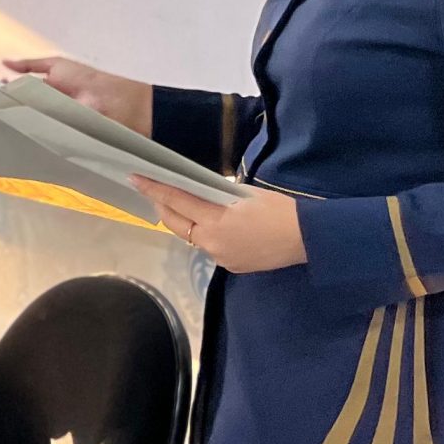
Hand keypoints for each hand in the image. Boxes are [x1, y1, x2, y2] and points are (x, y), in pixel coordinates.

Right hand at [4, 55, 151, 137]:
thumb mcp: (57, 66)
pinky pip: (45, 141)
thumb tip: (5, 63)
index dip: (6, 96)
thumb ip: (30, 66)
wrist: (117, 105)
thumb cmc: (88, 81)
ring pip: (31, 127)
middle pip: (23, 112)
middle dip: (9, 113)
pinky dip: (35, 140)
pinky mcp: (62, 141)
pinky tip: (21, 140)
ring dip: (21, 127)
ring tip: (3, 128)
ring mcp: (55, 126)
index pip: (20, 95)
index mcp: (47, 90)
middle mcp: (49, 109)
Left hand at [132, 180, 306, 273]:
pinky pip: (209, 246)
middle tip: (151, 189)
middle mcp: (212, 244)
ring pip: (192, 237)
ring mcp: (220, 258)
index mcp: (216, 222)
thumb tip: (200, 191)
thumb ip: (219, 194)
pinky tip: (209, 223)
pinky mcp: (231, 266)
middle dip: (162, 205)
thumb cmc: (280, 210)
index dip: (154, 189)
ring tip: (178, 203)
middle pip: (177, 224)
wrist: (308, 240)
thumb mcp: (246, 194)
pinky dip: (204, 233)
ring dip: (183, 221)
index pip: (177, 201)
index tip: (134, 178)